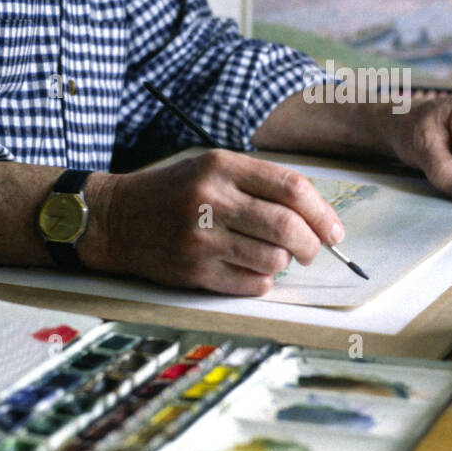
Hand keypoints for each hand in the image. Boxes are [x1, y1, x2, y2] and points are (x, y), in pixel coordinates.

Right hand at [88, 150, 343, 295]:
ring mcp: (202, 238)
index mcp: (221, 167)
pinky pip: (251, 284)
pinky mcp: (194, 271)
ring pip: (273, 259)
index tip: (335, 230)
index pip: (291, 188)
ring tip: (275, 256)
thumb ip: (260, 183)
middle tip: (313, 249)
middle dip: (312, 243)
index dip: (323, 212)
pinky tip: (251, 269)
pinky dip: (262, 280)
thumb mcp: (212, 167)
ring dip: (285, 262)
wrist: (117, 219)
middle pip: (287, 226)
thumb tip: (316, 215)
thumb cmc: (174, 192)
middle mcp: (212, 200)